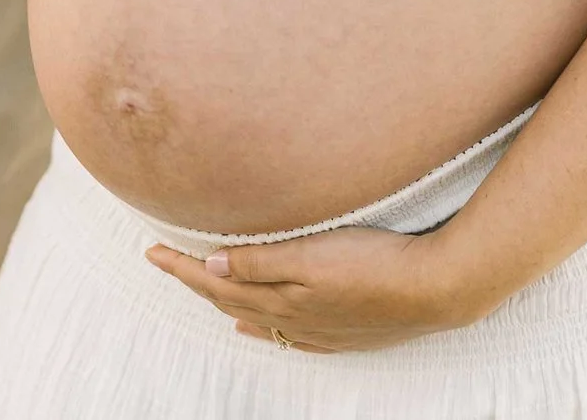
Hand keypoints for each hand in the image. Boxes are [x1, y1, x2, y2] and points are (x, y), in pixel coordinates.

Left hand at [143, 225, 473, 353]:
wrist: (436, 289)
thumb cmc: (374, 263)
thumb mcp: (311, 253)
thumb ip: (260, 261)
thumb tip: (210, 265)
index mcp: (279, 298)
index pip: (215, 282)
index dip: (182, 267)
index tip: (151, 251)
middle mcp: (292, 319)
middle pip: (230, 300)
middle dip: (195, 282)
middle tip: (166, 262)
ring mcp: (319, 329)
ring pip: (257, 319)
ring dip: (227, 304)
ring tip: (204, 293)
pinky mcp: (342, 332)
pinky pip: (287, 335)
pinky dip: (263, 328)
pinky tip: (259, 327)